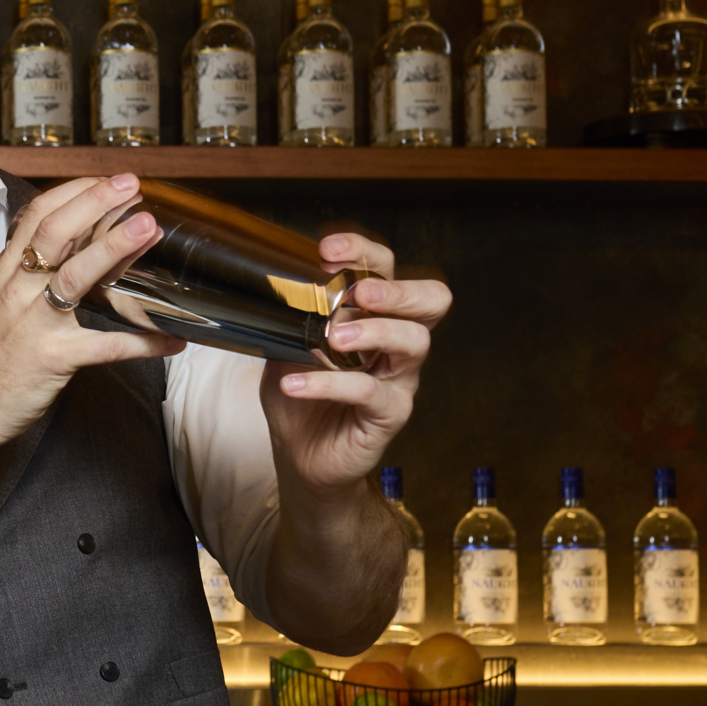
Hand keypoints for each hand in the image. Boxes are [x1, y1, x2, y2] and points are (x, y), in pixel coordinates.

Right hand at [0, 173, 184, 454]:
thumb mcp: (4, 302)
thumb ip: (33, 273)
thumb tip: (79, 247)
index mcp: (8, 272)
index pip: (37, 215)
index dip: (75, 191)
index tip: (108, 181)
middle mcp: (18, 290)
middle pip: (55, 232)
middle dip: (95, 202)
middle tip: (132, 186)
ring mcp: (33, 323)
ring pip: (74, 276)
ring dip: (114, 247)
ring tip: (148, 228)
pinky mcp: (53, 358)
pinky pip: (105, 346)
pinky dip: (142, 342)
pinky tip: (171, 340)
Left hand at [259, 231, 451, 498]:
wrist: (300, 457)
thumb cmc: (300, 399)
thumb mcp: (286, 348)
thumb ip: (289, 319)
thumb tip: (275, 287)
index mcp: (375, 316)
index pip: (387, 270)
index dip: (365, 252)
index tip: (327, 249)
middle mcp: (396, 343)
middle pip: (431, 300)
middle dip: (398, 288)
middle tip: (360, 291)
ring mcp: (398, 379)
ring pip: (414, 342)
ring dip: (374, 331)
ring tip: (333, 337)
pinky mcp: (388, 414)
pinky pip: (371, 392)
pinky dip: (329, 384)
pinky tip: (295, 383)